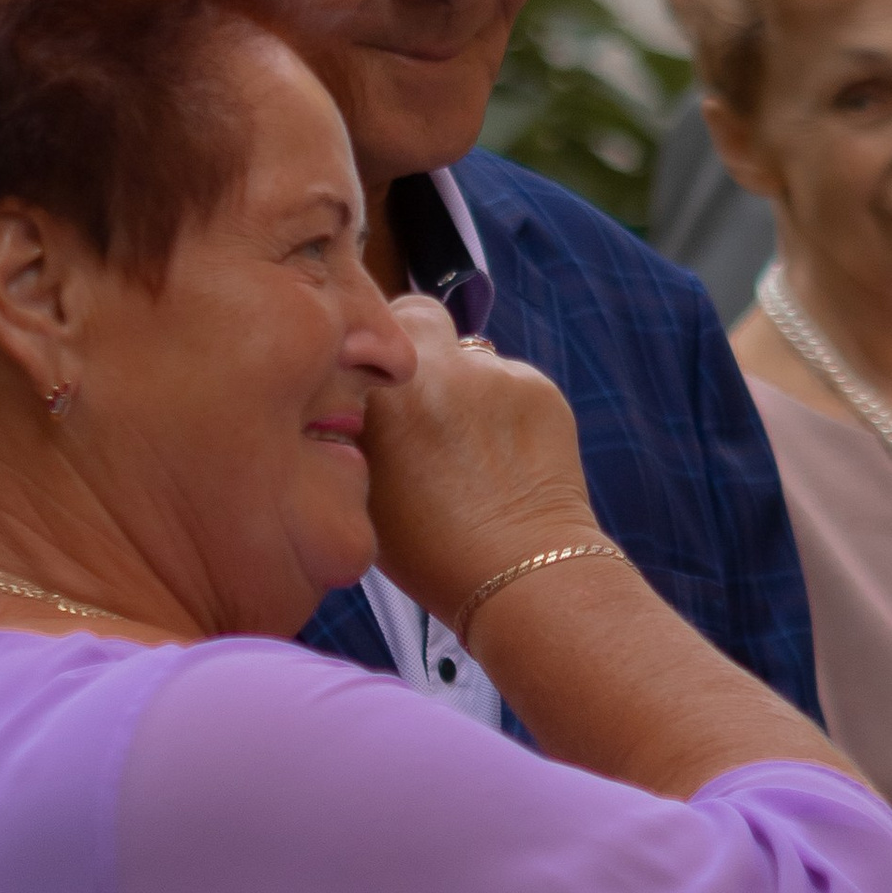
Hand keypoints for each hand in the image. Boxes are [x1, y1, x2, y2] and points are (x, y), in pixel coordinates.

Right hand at [360, 296, 598, 627]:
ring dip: (465, 386)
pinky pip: (511, 381)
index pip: (361, 330)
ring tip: (471, 450)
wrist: (520, 577)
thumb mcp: (362, 492)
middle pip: (417, 315)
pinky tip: (506, 459)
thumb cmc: (430, 552)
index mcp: (377, 398)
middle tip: (423, 394)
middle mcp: (433, 372)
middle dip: (417, 342)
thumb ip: (353, 429)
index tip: (374, 380)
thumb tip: (352, 393)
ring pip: (470, 357)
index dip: (369, 352)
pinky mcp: (538, 388)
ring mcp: (492, 375)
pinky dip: (506, 410)